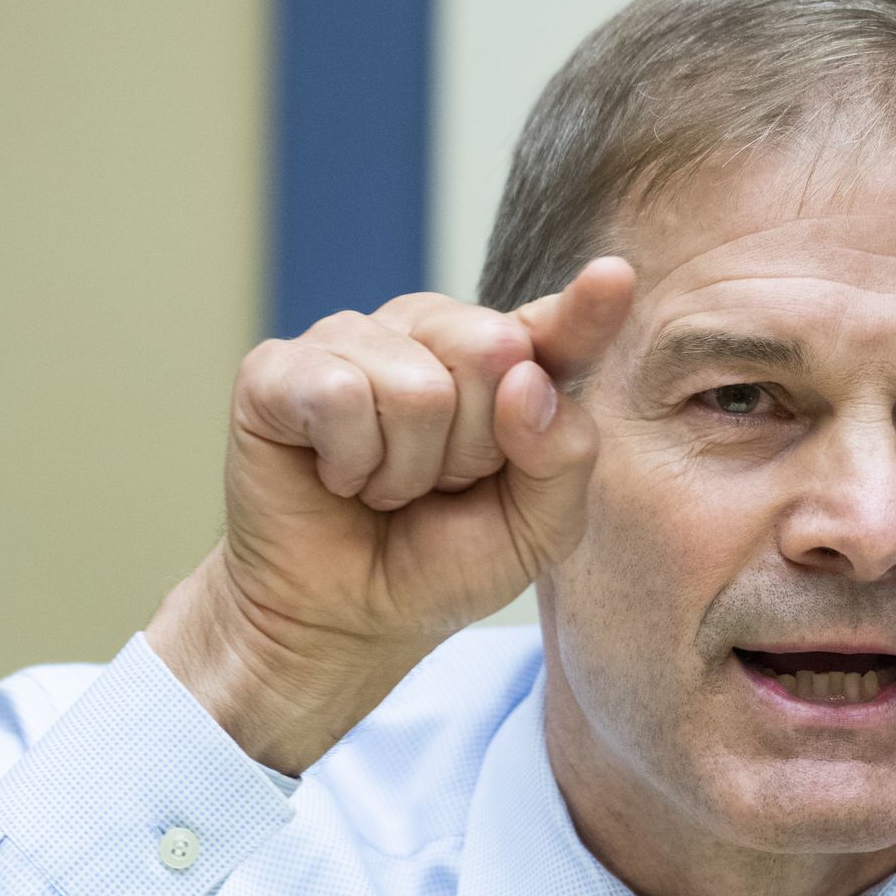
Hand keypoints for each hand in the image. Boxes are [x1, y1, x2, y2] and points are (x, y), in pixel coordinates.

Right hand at [147, 258, 635, 772]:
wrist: (348, 618)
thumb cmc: (444, 562)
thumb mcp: (538, 529)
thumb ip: (563, 457)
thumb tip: (525, 381)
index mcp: (508, 363)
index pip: (557, 327)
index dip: (587, 307)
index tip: (615, 277)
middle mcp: (433, 333)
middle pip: (490, 350)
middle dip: (475, 447)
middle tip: (440, 484)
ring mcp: (354, 339)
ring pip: (417, 386)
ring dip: (408, 469)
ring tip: (385, 486)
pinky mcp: (279, 367)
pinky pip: (339, 395)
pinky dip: (350, 464)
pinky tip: (337, 476)